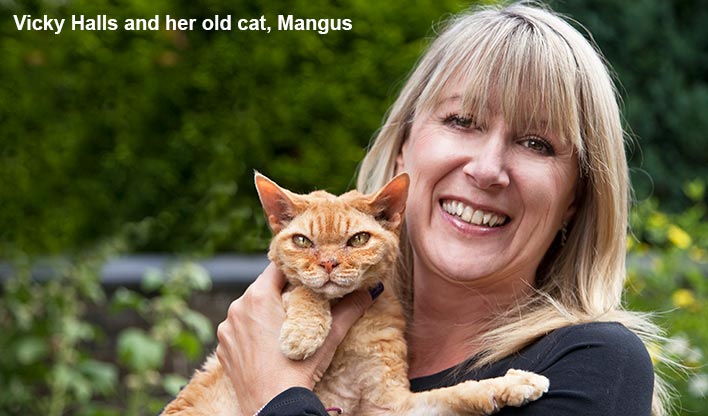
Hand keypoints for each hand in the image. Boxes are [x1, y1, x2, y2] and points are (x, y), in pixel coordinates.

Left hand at [215, 262, 377, 413]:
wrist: (273, 408)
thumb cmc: (298, 371)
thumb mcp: (327, 336)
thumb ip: (349, 310)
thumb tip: (370, 291)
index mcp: (258, 296)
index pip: (277, 267)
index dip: (295, 269)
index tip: (308, 276)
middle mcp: (237, 307)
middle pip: (264, 288)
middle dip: (283, 292)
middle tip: (304, 302)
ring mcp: (228, 329)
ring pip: (251, 308)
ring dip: (267, 312)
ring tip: (286, 326)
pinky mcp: (224, 348)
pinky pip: (240, 330)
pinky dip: (254, 332)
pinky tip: (270, 345)